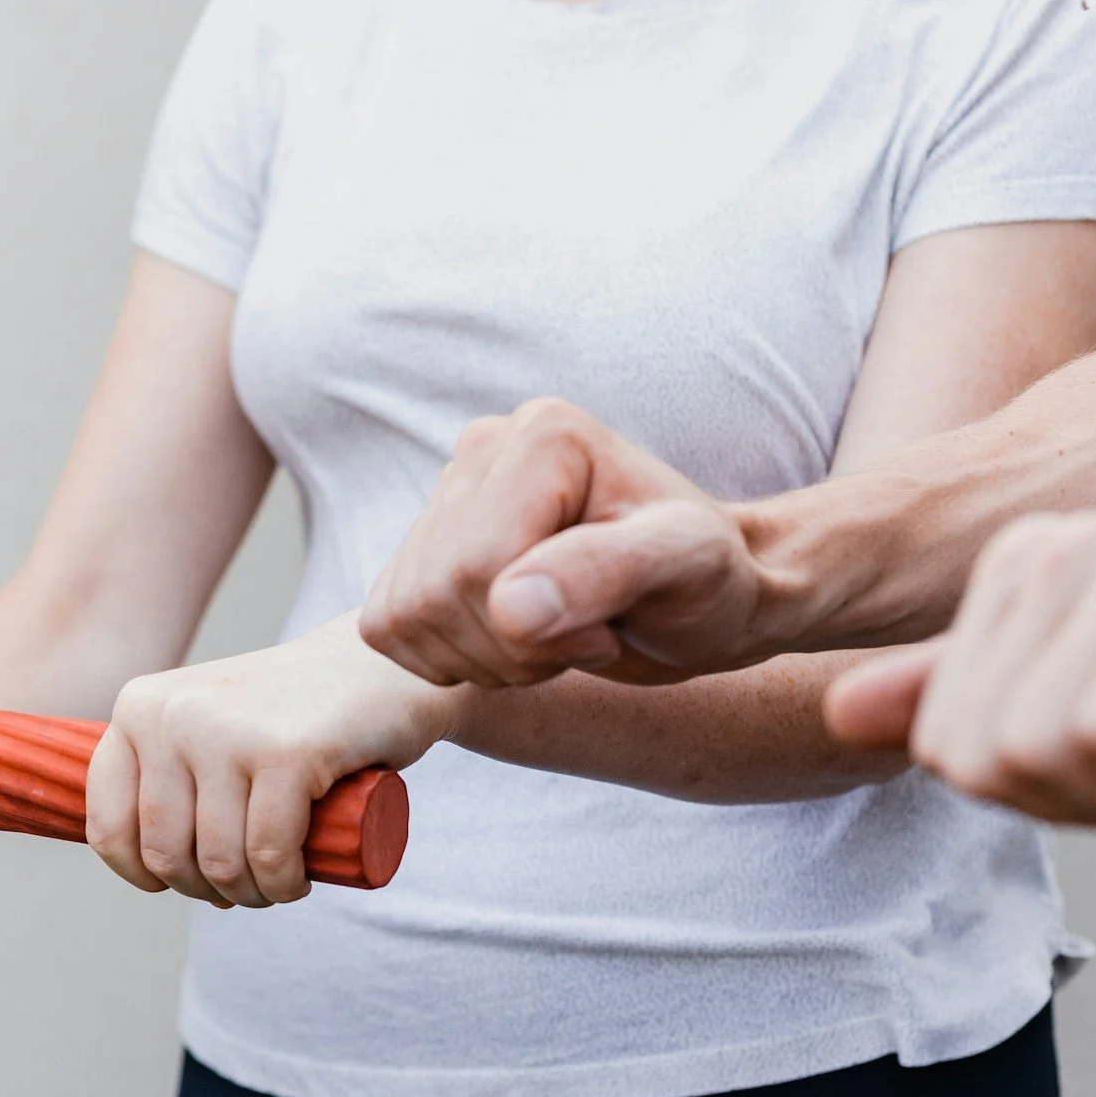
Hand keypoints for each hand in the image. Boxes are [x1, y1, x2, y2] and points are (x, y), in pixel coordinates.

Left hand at [86, 614, 460, 905]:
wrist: (381, 665)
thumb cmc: (291, 712)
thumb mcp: (204, 723)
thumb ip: (160, 764)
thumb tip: (130, 856)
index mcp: (138, 708)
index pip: (109, 824)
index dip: (141, 872)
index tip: (180, 881)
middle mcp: (172, 715)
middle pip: (167, 853)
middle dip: (208, 889)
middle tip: (249, 885)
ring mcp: (228, 731)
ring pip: (221, 861)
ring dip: (252, 894)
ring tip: (279, 884)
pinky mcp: (286, 752)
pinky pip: (269, 854)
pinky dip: (284, 884)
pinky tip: (299, 881)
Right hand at [359, 398, 770, 687]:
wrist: (703, 595)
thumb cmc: (708, 577)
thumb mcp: (686, 568)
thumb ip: (606, 573)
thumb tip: (512, 606)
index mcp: (542, 436)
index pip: (475, 566)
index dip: (535, 628)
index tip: (610, 621)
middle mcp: (481, 450)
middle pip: (434, 595)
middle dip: (512, 649)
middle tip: (588, 633)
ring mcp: (446, 497)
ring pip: (403, 618)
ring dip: (487, 660)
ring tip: (559, 633)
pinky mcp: (423, 549)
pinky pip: (387, 628)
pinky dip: (452, 659)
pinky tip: (519, 638)